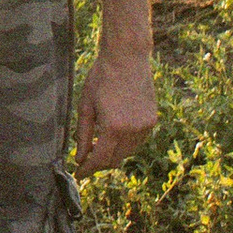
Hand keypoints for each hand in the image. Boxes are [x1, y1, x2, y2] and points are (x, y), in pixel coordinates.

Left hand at [76, 41, 157, 171]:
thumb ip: (84, 134)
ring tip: (98, 147)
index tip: (79, 173)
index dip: (89, 168)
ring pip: (128, 152)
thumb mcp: (86, 105)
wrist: (127, 59)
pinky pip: (138, 141)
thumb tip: (80, 156)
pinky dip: (126, 143)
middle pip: (116, 159)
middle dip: (100, 163)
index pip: (101, 158)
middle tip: (86, 161)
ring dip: (114, 153)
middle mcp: (133, 131)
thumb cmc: (101, 78)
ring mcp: (146, 126)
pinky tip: (114, 136)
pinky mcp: (153, 120)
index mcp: (114, 127)